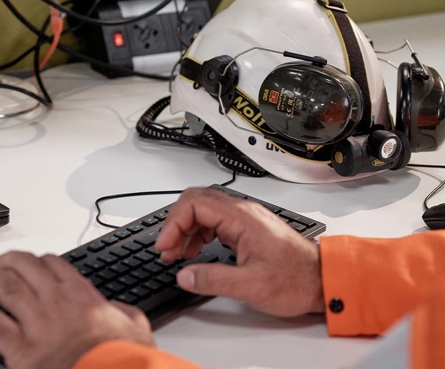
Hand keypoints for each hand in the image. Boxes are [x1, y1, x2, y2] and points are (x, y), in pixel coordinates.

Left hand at [0, 251, 153, 368]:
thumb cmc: (124, 358)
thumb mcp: (134, 324)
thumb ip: (121, 310)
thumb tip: (118, 309)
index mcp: (80, 293)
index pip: (50, 261)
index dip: (33, 261)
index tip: (27, 267)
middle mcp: (55, 301)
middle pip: (21, 265)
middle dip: (4, 263)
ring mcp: (37, 324)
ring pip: (2, 287)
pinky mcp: (22, 350)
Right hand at [156, 188, 323, 316]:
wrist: (323, 280)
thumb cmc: (297, 279)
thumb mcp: (251, 286)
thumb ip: (213, 279)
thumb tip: (183, 275)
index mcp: (242, 218)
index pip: (194, 205)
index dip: (173, 224)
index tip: (164, 247)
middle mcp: (242, 212)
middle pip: (195, 202)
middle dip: (175, 225)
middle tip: (167, 250)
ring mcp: (245, 219)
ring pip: (203, 211)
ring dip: (185, 230)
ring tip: (176, 254)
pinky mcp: (246, 229)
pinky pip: (214, 222)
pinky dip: (198, 234)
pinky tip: (194, 252)